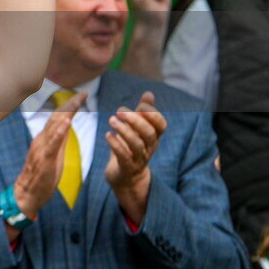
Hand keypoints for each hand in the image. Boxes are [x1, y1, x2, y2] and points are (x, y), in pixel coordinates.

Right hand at [13, 91, 86, 219]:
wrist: (27, 193)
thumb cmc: (41, 176)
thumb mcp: (54, 154)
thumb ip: (58, 139)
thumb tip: (67, 125)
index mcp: (45, 138)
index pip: (59, 117)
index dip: (70, 106)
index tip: (82, 95)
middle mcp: (42, 139)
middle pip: (57, 117)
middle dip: (71, 104)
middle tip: (83, 92)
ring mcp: (42, 148)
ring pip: (54, 126)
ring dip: (67, 113)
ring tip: (77, 102)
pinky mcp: (45, 160)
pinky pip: (53, 144)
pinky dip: (59, 132)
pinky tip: (67, 123)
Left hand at [105, 91, 166, 221]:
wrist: (126, 176)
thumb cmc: (131, 147)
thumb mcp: (138, 129)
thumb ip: (143, 112)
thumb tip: (149, 93)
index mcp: (154, 137)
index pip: (161, 125)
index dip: (153, 115)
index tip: (140, 105)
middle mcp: (149, 147)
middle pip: (149, 133)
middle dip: (135, 120)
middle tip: (119, 110)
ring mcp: (139, 159)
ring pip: (137, 145)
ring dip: (124, 130)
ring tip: (111, 120)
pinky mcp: (127, 167)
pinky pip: (124, 156)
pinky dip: (116, 144)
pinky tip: (107, 134)